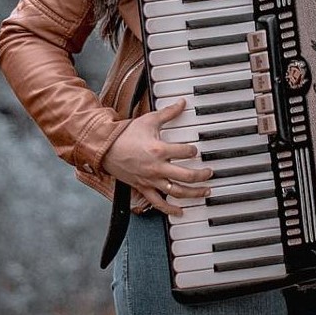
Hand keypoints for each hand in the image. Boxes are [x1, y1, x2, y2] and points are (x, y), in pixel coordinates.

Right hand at [101, 98, 211, 214]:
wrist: (105, 148)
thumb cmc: (126, 135)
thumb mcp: (149, 120)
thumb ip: (168, 113)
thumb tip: (182, 102)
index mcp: (159, 150)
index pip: (186, 152)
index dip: (194, 151)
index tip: (196, 150)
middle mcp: (157, 167)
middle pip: (187, 176)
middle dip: (202, 175)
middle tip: (210, 173)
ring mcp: (150, 180)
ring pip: (177, 191)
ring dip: (193, 193)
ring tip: (205, 192)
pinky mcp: (143, 188)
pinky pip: (159, 203)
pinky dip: (170, 209)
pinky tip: (181, 211)